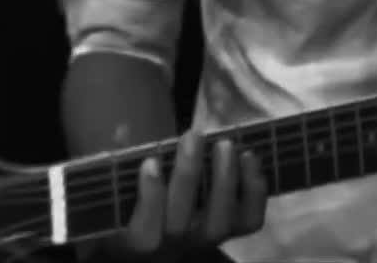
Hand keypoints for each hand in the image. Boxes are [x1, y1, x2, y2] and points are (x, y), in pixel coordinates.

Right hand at [102, 131, 268, 259]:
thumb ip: (122, 161)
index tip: (151, 161)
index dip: (150, 197)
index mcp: (139, 239)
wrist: (168, 229)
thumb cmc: (141, 199)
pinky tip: (249, 158)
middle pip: (182, 223)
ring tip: (225, 144)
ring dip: (224, 180)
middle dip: (189, 175)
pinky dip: (255, 191)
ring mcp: (206, 240)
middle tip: (193, 135)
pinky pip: (251, 220)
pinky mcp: (234, 231)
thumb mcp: (124, 183)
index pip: (144, 232)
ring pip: (219, 223)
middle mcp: (175, 246)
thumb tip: (122, 131)